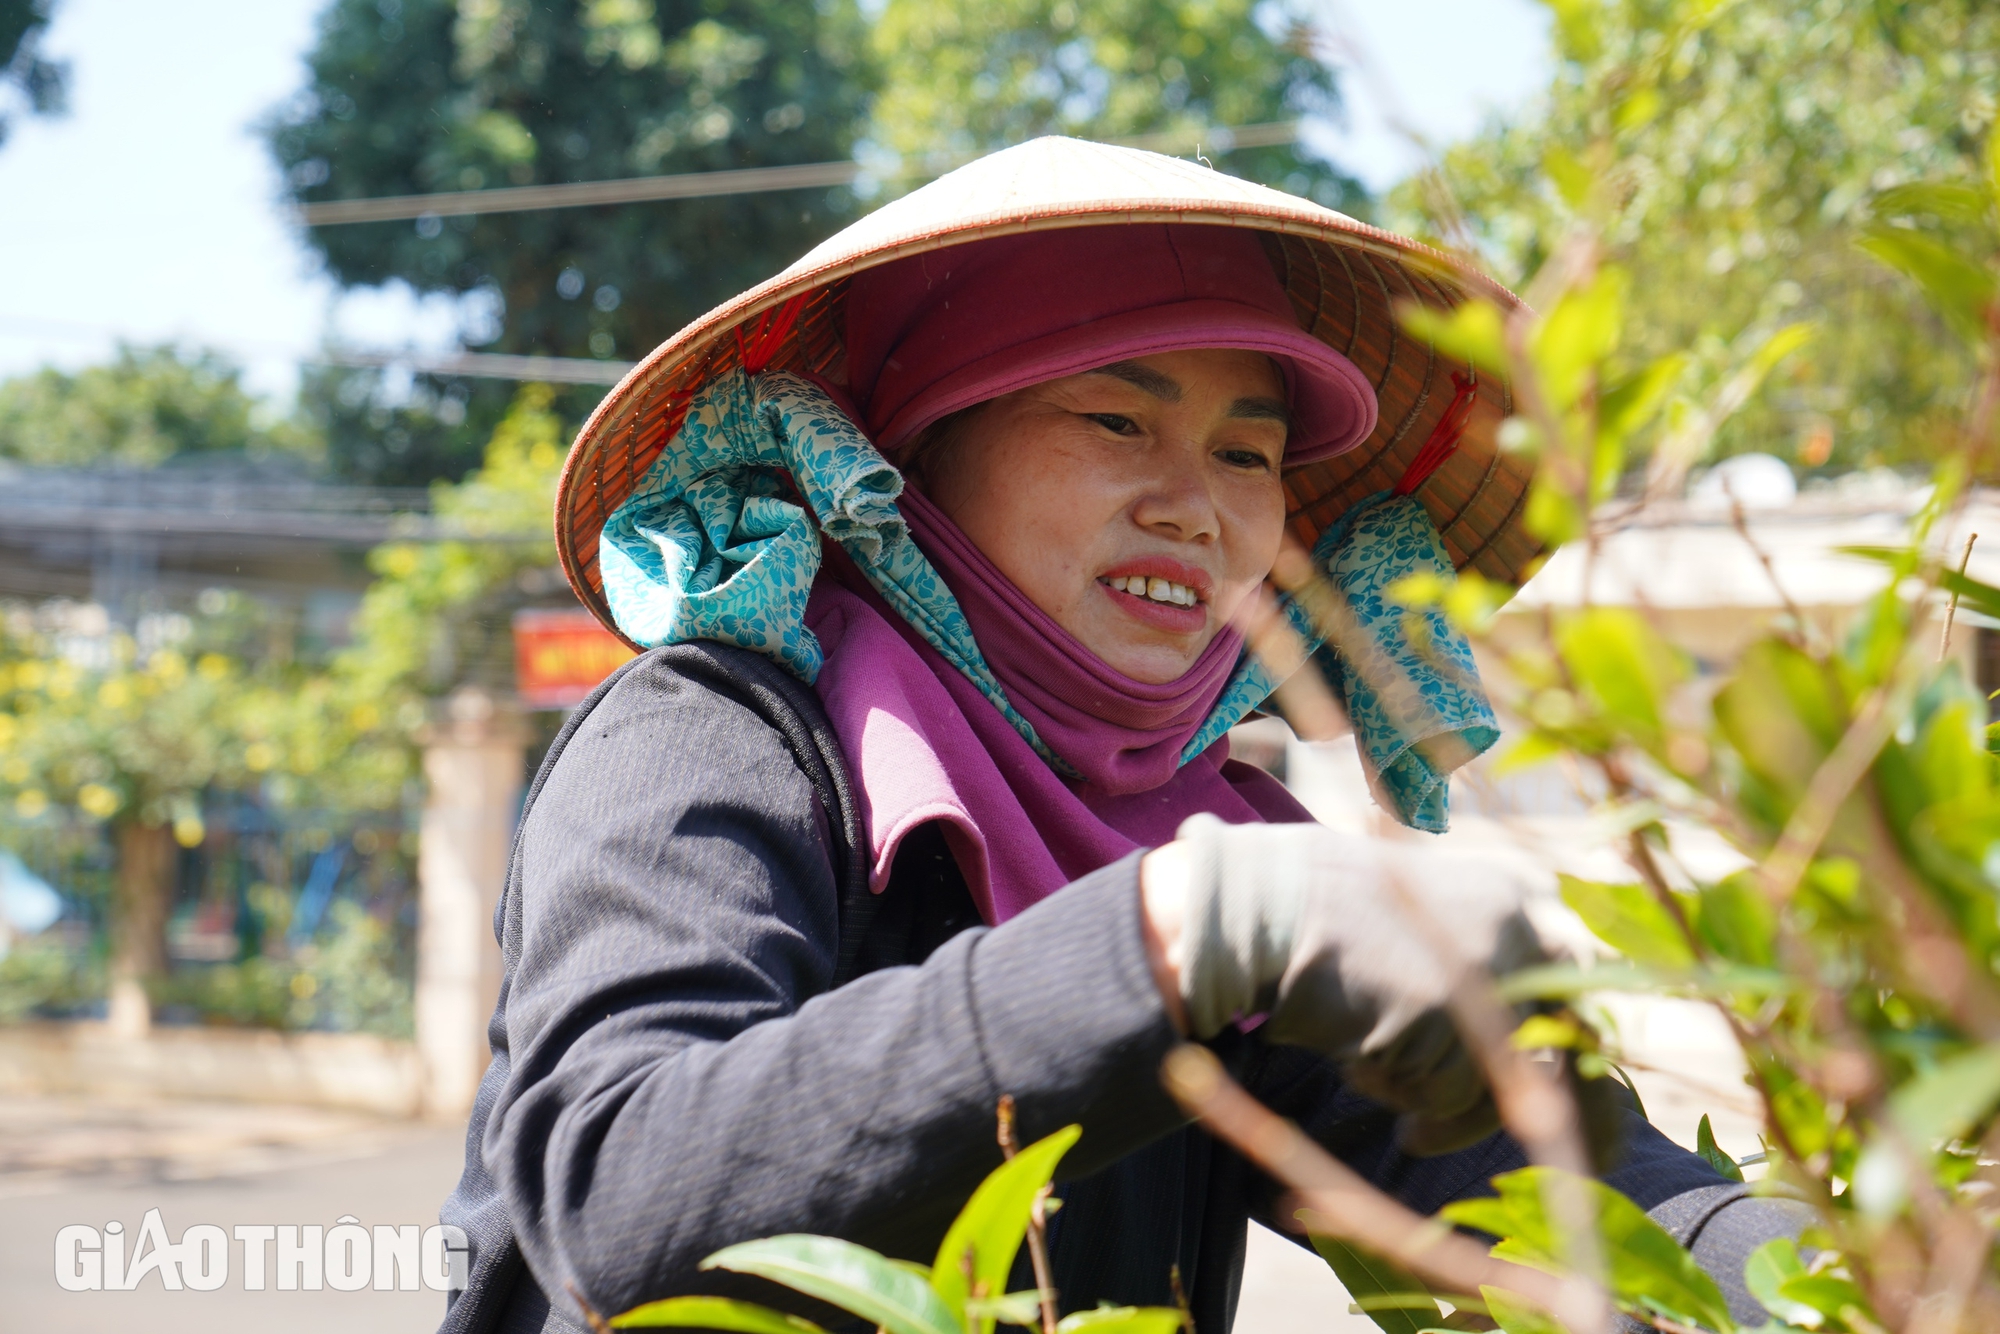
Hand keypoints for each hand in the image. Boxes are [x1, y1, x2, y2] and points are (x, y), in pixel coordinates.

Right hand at [1142, 816, 1544, 1153]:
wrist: (1263, 904)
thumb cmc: (1328, 914)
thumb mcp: (1430, 916)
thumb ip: (1492, 956)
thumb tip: (1551, 1042)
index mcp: (1520, 894)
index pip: (1583, 988)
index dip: (1580, 1054)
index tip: (1576, 1100)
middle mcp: (1519, 926)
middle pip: (1568, 1045)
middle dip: (1564, 1108)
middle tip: (1549, 1154)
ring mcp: (1483, 968)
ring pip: (1493, 1083)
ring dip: (1436, 1099)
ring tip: (1374, 1077)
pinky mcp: (1440, 1013)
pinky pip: (1440, 1095)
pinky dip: (1394, 1091)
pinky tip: (1351, 1060)